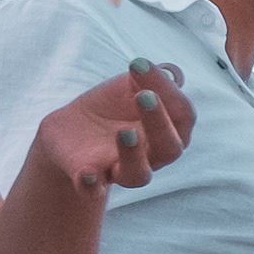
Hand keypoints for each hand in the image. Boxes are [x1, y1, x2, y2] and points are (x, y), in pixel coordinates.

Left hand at [32, 60, 193, 194]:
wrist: (71, 128)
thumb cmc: (112, 107)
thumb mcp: (130, 86)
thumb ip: (152, 78)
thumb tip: (171, 72)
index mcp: (169, 130)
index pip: (183, 116)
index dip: (168, 91)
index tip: (137, 64)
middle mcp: (152, 155)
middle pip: (169, 148)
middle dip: (159, 123)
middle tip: (144, 96)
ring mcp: (121, 169)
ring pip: (138, 174)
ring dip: (133, 154)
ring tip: (123, 133)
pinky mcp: (89, 179)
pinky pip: (93, 189)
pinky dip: (91, 184)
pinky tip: (88, 173)